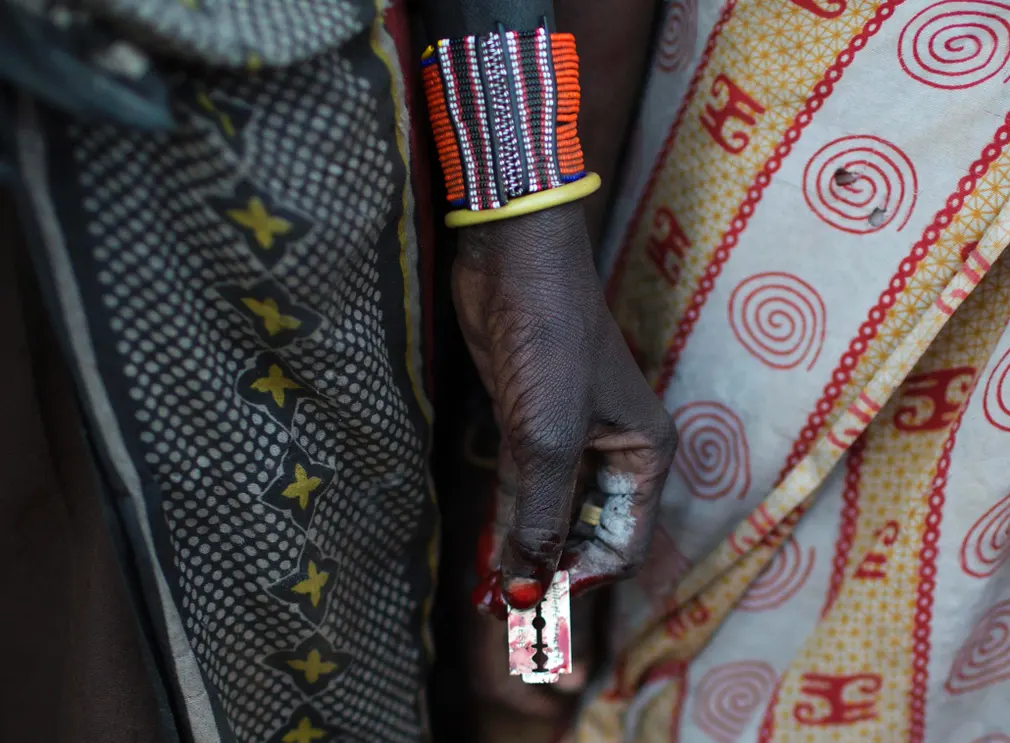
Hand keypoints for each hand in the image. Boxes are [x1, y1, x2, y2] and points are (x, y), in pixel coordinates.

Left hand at [453, 202, 676, 614]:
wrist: (515, 263)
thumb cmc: (551, 342)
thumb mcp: (549, 439)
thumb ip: (540, 519)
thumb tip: (526, 596)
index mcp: (644, 457)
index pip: (620, 546)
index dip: (580, 580)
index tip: (533, 603)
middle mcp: (614, 454)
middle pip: (586, 536)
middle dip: (549, 574)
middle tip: (503, 612)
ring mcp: (570, 439)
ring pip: (551, 515)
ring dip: (523, 553)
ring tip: (488, 597)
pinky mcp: (529, 424)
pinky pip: (525, 488)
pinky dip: (508, 520)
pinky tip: (487, 552)